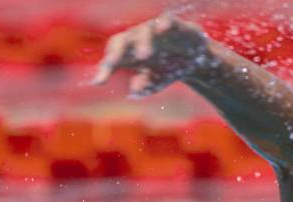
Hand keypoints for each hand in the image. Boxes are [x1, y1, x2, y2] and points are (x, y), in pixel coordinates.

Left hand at [91, 14, 209, 95]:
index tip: (98, 82)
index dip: (105, 69)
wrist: (194, 59)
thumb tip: (133, 91)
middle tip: (111, 63)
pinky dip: (164, 23)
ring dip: (143, 42)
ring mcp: (155, 31)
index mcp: (129, 55)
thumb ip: (144, 86)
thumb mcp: (156, 82)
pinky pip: (167, 20)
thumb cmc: (167, 70)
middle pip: (121, 41)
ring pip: (144, 31)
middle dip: (116, 52)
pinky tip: (163, 30)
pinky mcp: (173, 25)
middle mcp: (138, 40)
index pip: (112, 59)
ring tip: (145, 55)